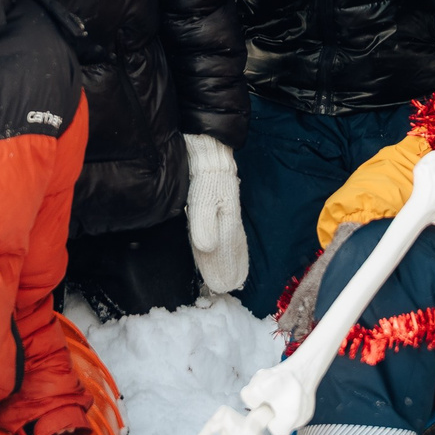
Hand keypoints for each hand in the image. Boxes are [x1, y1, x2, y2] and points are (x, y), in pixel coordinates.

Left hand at [184, 134, 246, 294]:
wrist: (208, 148)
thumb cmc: (206, 174)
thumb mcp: (203, 199)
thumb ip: (204, 223)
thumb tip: (206, 248)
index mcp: (227, 220)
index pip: (228, 250)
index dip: (226, 268)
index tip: (226, 285)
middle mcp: (228, 218)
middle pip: (231, 247)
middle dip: (230, 266)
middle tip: (228, 286)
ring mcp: (224, 211)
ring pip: (229, 239)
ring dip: (230, 257)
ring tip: (232, 274)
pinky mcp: (217, 205)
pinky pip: (225, 230)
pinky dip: (227, 243)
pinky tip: (221, 246)